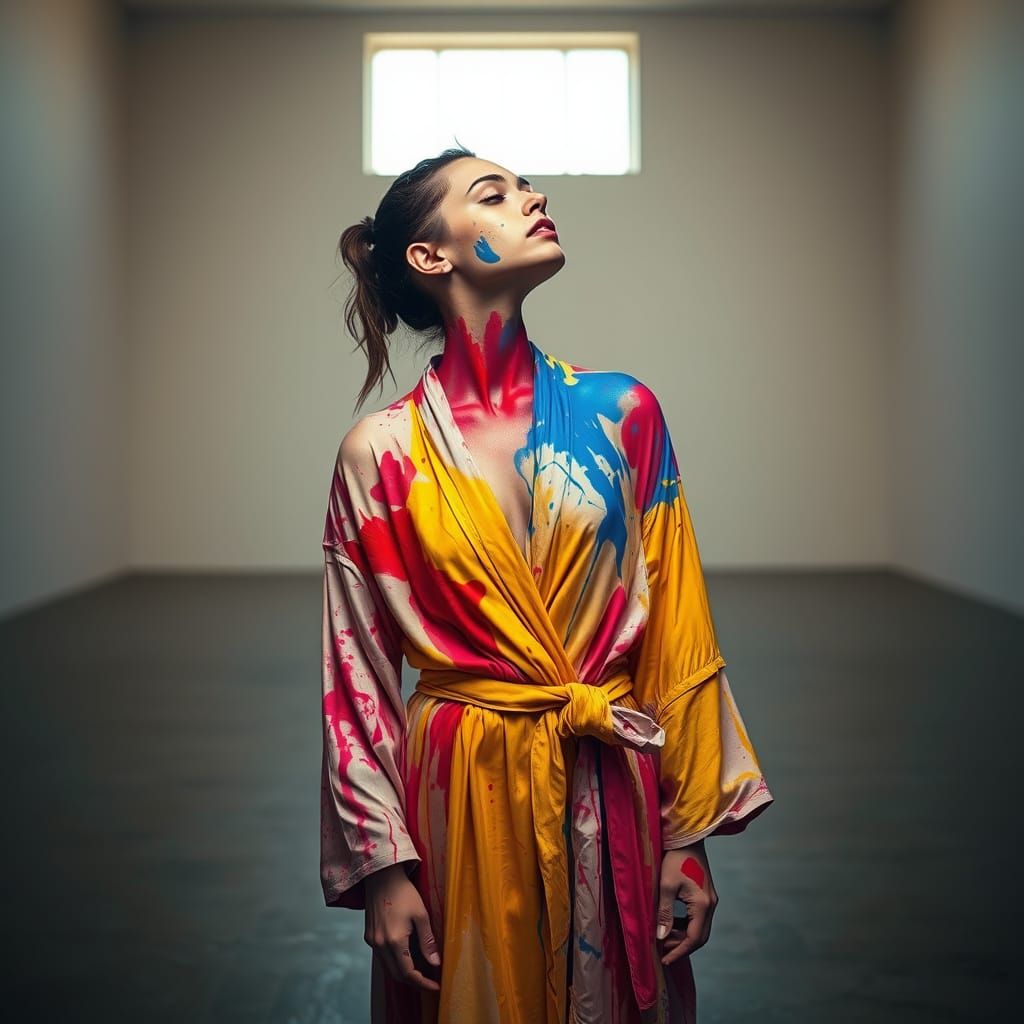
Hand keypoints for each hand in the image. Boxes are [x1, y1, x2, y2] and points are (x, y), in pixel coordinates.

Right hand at [364, 863, 440, 991]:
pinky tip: (407, 957)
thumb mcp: (421, 914)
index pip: (409, 973)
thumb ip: (427, 941)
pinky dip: (395, 963)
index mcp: (394, 941)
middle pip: (397, 975)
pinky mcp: (369, 936)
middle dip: (414, 982)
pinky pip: (382, 958)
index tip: (436, 987)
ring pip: (388, 968)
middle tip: (430, 981)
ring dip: (404, 973)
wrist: (381, 876)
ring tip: (421, 971)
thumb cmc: (403, 891)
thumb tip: (435, 963)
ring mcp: (372, 941)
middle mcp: (379, 945)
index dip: (423, 983)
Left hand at [656, 840, 717, 965]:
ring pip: (699, 928)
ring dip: (683, 936)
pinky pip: (697, 918)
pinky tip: (671, 923)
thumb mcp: (665, 886)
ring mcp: (710, 899)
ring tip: (663, 937)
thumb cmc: (674, 858)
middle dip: (681, 946)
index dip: (679, 952)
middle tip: (662, 951)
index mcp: (703, 905)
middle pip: (699, 936)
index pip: (693, 938)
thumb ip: (664, 913)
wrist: (687, 836)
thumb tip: (661, 937)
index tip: (664, 960)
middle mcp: (711, 905)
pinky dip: (685, 925)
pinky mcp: (706, 894)